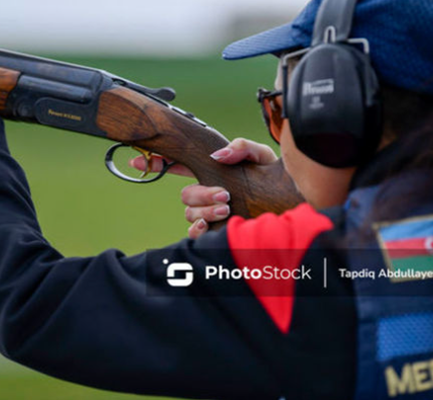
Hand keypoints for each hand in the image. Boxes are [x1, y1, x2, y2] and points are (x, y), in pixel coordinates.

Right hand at [130, 138, 278, 238]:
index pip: (177, 165)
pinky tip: (209, 225)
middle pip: (185, 195)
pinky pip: (194, 233)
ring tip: (228, 207)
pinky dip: (198, 229)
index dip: (157, 162)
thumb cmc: (274, 178)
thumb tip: (217, 156)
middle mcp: (207, 192)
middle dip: (201, 194)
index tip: (141, 159)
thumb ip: (242, 147)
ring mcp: (211, 212)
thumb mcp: (261, 156)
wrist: (292, 204)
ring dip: (206, 210)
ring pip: (190, 213)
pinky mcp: (217, 230)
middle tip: (223, 195)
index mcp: (211, 170)